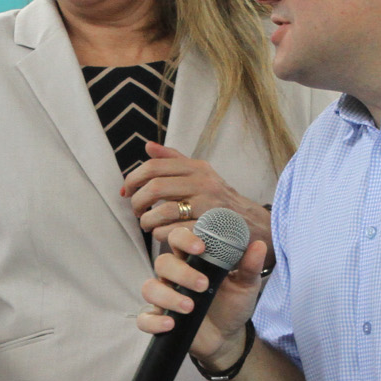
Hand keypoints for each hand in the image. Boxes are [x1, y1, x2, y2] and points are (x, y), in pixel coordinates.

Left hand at [121, 143, 271, 248]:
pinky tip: (162, 235)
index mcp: (197, 168)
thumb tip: (148, 146)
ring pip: (161, 211)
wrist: (254, 226)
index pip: (154, 166)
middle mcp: (203, 182)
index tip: (126, 191)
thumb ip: (175, 160)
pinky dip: (161, 234)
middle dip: (137, 201)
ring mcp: (208, 206)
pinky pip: (173, 231)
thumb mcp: (203, 175)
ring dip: (146, 221)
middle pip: (154, 187)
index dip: (133, 178)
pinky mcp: (209, 228)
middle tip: (136, 211)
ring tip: (147, 225)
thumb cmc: (221, 202)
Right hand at [139, 225, 269, 367]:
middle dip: (181, 272)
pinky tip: (170, 324)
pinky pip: (144, 319)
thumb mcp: (245, 286)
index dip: (185, 239)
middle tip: (203, 285)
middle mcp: (174, 276)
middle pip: (162, 262)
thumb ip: (249, 266)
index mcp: (192, 261)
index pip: (178, 239)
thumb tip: (259, 244)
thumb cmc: (232, 305)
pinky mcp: (159, 320)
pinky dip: (153, 321)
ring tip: (191, 308)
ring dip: (168, 297)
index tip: (201, 248)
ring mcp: (164, 298)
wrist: (228, 336)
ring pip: (150, 288)